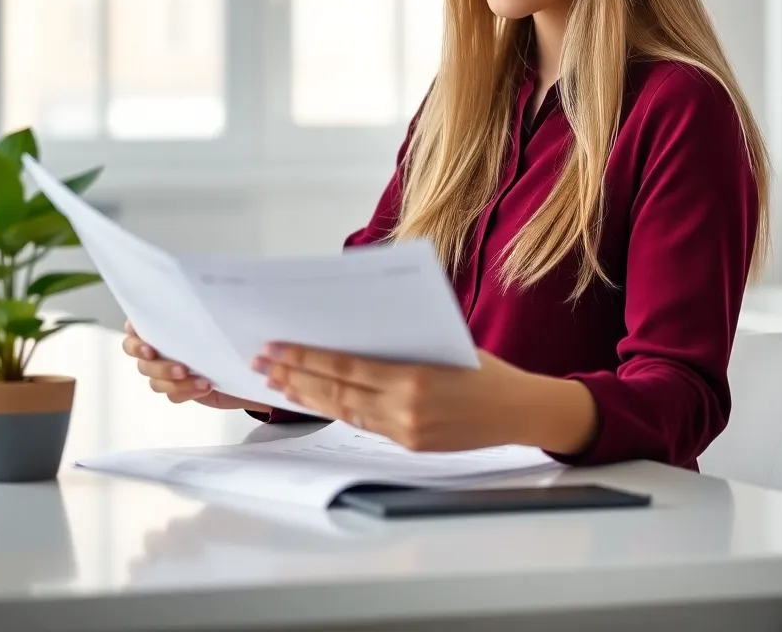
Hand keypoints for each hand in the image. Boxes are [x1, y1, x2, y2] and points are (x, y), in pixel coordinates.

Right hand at [122, 319, 270, 411]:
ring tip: (200, 380)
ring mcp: (167, 368)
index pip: (136, 325)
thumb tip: (211, 291)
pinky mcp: (179, 388)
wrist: (248, 362)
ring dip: (173, 381)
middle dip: (156, 365)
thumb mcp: (225, 316)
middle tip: (179, 367)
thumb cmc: (233, 332)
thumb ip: (209, 309)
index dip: (135, 334)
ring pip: (154, 379)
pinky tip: (205, 387)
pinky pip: (172, 395)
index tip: (149, 345)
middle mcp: (160, 345)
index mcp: (165, 323)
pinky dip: (186, 392)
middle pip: (138, 358)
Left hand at [250, 344, 597, 453]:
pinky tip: (317, 400)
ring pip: (344, 411)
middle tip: (262, 362)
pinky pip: (365, 425)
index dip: (306, 358)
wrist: (519, 411)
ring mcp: (406, 431)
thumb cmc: (486, 370)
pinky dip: (337, 410)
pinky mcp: (410, 445)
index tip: (276, 347)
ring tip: (278, 383)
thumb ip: (401, 347)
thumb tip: (355, 336)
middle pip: (336, 392)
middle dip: (294, 376)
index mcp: (414, 377)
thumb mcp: (445, 346)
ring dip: (308, 396)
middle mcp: (406, 408)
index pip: (346, 367)